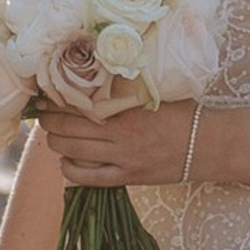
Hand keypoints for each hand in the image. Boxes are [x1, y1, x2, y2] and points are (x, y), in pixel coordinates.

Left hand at [36, 98, 200, 187]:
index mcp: (125, 109)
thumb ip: (128, 86)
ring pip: (74, 152)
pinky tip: (64, 164)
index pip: (78, 104)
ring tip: (52, 136)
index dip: (56, 101)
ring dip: (56, 143)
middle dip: (50, 122)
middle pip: (70, 128)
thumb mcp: (156, 92)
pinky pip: (90, 178)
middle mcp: (120, 134)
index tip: (45, 96)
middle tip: (42, 115)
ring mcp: (123, 158)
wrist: (207, 144)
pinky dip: (71, 171)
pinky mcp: (129, 177)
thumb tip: (101, 71)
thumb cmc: (183, 113)